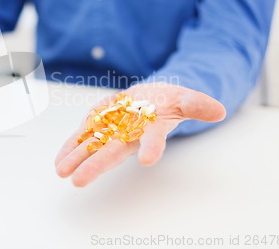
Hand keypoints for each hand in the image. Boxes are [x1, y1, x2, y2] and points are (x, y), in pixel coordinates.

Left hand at [55, 82, 225, 186]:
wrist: (150, 97)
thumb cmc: (168, 100)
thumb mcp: (185, 97)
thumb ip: (197, 103)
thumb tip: (220, 109)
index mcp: (152, 129)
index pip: (153, 139)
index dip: (152, 148)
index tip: (148, 160)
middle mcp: (130, 135)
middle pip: (113, 151)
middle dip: (96, 164)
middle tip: (79, 180)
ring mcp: (111, 131)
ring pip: (93, 145)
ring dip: (76, 158)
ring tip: (61, 171)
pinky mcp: (99, 124)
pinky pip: (83, 137)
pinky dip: (70, 147)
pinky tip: (59, 160)